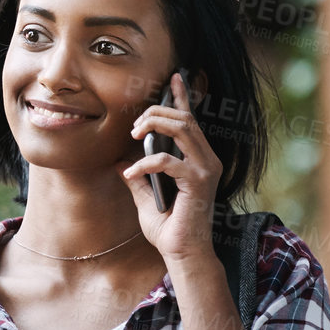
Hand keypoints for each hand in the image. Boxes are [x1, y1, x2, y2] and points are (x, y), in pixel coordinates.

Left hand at [121, 70, 221, 261]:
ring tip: (134, 137)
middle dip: (157, 112)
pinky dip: (146, 164)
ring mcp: (206, 169)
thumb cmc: (168, 227)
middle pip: (184, 118)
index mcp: (198, 159)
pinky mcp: (198, 183)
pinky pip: (169, 161)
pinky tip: (130, 174)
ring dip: (155, 126)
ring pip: (183, 129)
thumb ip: (138, 176)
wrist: (182, 254)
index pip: (191, 120)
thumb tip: (122, 161)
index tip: (174, 76)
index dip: (182, 96)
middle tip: (133, 127)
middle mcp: (207, 160)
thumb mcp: (145, 196)